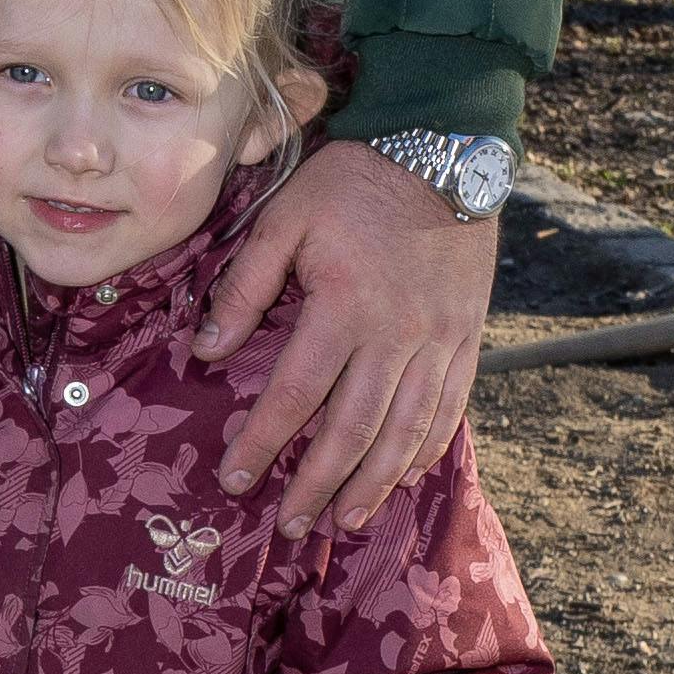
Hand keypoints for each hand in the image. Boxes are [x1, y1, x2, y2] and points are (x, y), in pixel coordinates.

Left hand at [197, 139, 496, 533]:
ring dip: (373, 483)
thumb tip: (206, 349)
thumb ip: (245, 286)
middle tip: (290, 524)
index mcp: (344, 306)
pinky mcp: (467, 338)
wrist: (445, 149)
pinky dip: (425, 448)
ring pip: (406, 431)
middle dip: (317, 483)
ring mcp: (440, 341)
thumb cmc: (353, 181)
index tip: (236, 479)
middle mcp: (396, 335)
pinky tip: (403, 476)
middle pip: (354, 430)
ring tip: (343, 520)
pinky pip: (449, 408)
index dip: (264, 442)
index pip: (296, 393)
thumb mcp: (285, 217)